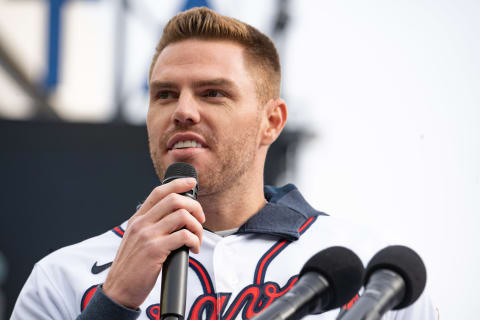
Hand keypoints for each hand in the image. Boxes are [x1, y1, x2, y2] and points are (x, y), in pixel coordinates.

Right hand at [102, 178, 204, 308]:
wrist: (119, 291)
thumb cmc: (132, 268)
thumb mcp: (136, 240)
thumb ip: (151, 227)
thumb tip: (177, 218)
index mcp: (137, 219)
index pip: (158, 192)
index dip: (178, 184)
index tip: (192, 183)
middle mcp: (141, 224)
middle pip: (174, 200)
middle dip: (195, 207)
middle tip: (201, 221)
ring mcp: (147, 235)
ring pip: (182, 216)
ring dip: (197, 227)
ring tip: (197, 240)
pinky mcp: (154, 250)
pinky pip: (183, 236)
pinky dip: (194, 241)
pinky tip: (193, 249)